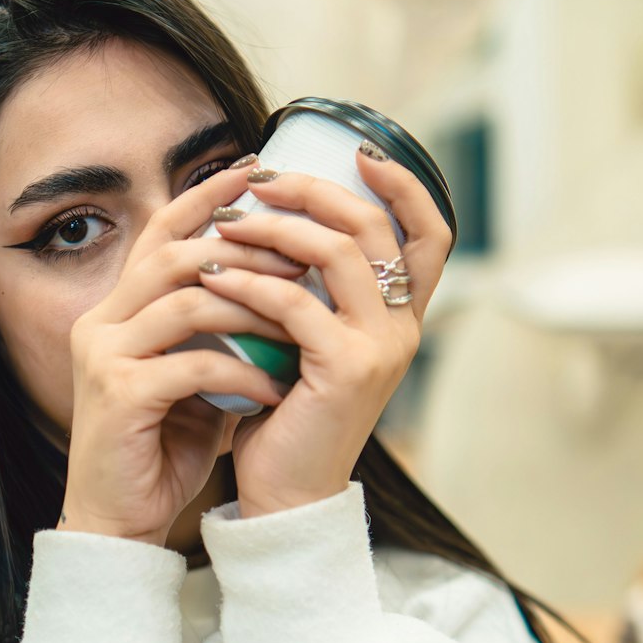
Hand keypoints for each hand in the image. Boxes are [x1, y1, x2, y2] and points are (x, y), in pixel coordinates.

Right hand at [61, 160, 310, 544]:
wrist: (119, 521)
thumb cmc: (160, 452)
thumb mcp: (194, 380)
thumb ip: (218, 335)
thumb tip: (280, 289)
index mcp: (116, 312)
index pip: (160, 235)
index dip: (206, 198)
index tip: (259, 171)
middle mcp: (102, 324)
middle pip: (174, 255)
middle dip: (244, 246)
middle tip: (302, 251)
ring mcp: (104, 358)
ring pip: (187, 301)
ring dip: (253, 306)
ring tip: (301, 316)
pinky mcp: (119, 397)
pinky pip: (194, 365)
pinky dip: (244, 372)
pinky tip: (278, 387)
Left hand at [199, 146, 452, 516]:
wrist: (284, 493)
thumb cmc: (284, 415)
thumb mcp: (304, 342)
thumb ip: (310, 290)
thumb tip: (272, 216)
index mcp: (400, 317)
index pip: (429, 234)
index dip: (403, 185)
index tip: (357, 150)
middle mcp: (403, 328)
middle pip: (376, 228)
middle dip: (316, 191)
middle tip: (260, 180)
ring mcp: (380, 348)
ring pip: (338, 254)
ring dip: (276, 228)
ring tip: (226, 221)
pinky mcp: (345, 370)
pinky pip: (295, 304)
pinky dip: (249, 281)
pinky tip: (213, 274)